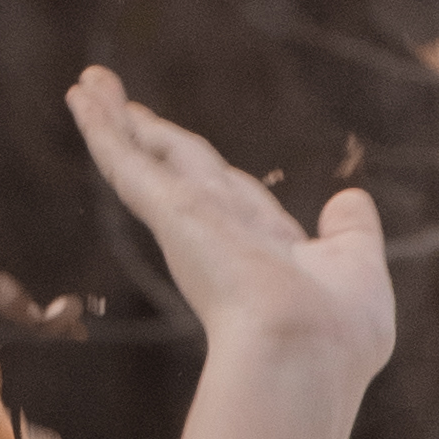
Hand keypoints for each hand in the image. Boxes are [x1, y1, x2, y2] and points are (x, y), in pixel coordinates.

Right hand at [72, 64, 395, 393]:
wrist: (303, 353)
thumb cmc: (337, 333)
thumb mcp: (358, 270)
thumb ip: (352, 233)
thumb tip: (351, 197)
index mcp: (267, 251)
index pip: (236, 200)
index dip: (218, 178)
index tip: (195, 159)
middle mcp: (223, 234)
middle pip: (183, 170)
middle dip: (157, 140)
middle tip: (124, 110)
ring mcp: (192, 222)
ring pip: (148, 158)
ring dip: (118, 121)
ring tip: (89, 85)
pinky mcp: (170, 209)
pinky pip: (126, 159)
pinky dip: (102, 127)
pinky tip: (80, 95)